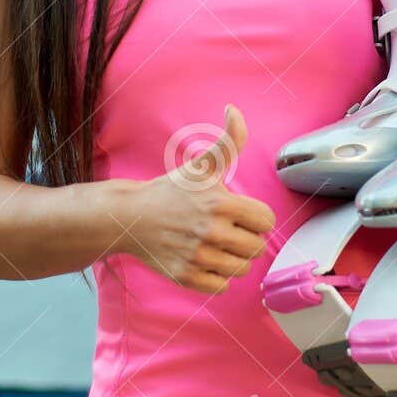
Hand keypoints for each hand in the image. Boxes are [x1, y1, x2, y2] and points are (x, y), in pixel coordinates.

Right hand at [122, 104, 275, 292]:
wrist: (130, 217)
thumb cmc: (171, 191)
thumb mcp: (202, 165)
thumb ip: (229, 141)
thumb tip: (234, 110)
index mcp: (221, 203)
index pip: (267, 222)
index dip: (255, 217)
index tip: (239, 213)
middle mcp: (212, 232)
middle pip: (257, 248)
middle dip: (245, 238)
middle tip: (226, 230)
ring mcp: (199, 257)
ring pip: (242, 270)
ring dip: (233, 259)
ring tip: (216, 246)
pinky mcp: (186, 277)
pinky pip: (222, 287)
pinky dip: (217, 277)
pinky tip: (205, 261)